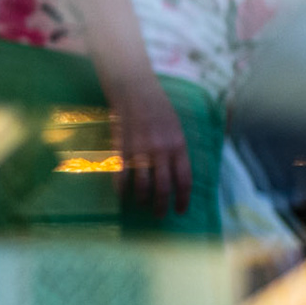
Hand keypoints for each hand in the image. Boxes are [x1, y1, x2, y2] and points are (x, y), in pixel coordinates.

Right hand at [111, 80, 189, 217]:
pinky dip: (121, 188)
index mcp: (178, 146)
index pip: (184, 180)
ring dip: (142, 200)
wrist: (134, 89)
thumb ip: (177, 151)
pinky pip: (122, 175)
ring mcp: (140, 150)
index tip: (180, 211)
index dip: (183, 200)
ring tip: (142, 204)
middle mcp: (161, 150)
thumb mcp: (176, 128)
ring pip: (143, 185)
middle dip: (161, 206)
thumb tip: (177, 176)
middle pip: (163, 188)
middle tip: (159, 214)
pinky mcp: (122, 148)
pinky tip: (122, 194)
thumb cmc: (158, 107)